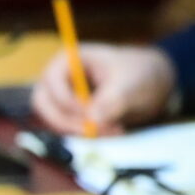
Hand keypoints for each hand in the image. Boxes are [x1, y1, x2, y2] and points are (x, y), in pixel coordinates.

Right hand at [32, 43, 176, 135]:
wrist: (151, 83)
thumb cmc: (139, 74)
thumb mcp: (130, 84)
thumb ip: (111, 101)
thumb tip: (92, 122)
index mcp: (67, 60)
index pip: (50, 83)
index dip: (66, 102)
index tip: (91, 117)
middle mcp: (57, 79)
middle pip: (43, 105)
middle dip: (66, 122)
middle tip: (93, 132)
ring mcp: (61, 97)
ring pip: (54, 120)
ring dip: (78, 131)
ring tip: (113, 130)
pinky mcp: (70, 115)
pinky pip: (67, 129)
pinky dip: (86, 135)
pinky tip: (112, 131)